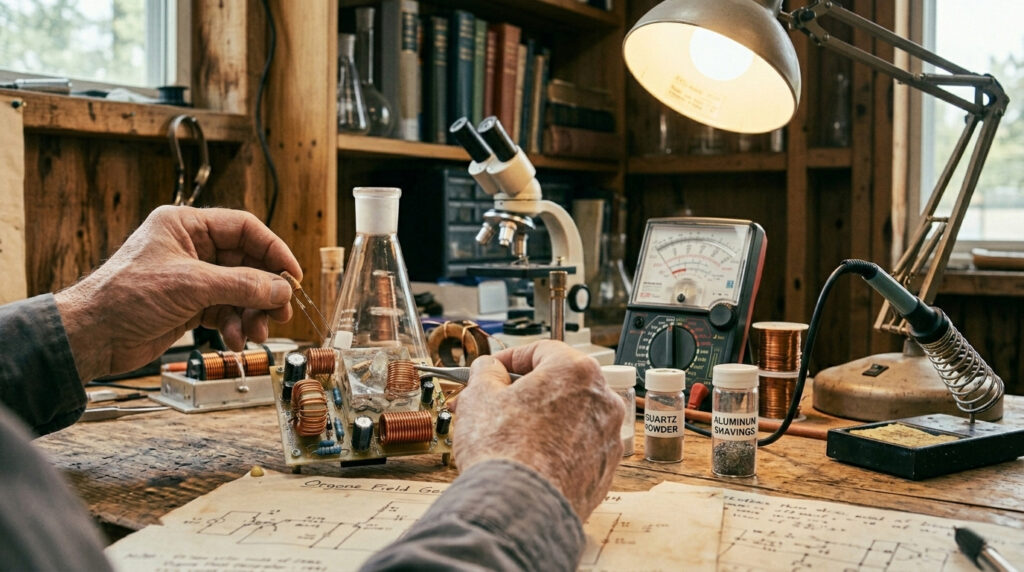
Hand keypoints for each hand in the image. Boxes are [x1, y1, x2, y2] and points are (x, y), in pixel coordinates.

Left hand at [54, 206, 301, 381]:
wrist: (93, 336)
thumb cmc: (125, 297)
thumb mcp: (191, 285)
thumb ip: (242, 285)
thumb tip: (281, 289)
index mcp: (186, 226)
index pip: (244, 229)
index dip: (273, 250)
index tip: (292, 275)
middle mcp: (191, 248)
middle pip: (246, 263)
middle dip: (264, 290)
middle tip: (282, 312)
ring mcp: (191, 278)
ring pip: (240, 291)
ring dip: (253, 313)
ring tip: (257, 332)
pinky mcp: (189, 305)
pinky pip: (226, 311)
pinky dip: (235, 326)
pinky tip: (235, 339)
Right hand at [454, 341, 624, 519]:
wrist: (521, 509)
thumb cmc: (504, 451)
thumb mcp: (480, 396)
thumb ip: (486, 372)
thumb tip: (489, 369)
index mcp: (576, 371)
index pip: (541, 350)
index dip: (510, 358)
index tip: (493, 370)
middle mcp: (602, 400)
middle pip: (559, 384)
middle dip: (524, 391)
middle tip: (495, 403)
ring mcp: (608, 437)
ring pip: (570, 416)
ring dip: (541, 419)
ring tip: (506, 434)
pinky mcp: (605, 470)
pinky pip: (578, 448)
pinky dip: (556, 448)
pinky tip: (528, 459)